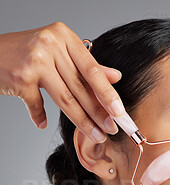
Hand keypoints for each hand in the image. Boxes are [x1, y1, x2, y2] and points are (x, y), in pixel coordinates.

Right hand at [0, 21, 124, 141]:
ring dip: (83, 121)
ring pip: (66, 99)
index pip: (92, 69)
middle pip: (81, 87)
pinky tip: (42, 124)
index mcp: (64, 36)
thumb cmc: (25, 53)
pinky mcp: (21, 77)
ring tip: (96, 135)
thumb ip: (86, 65)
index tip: (120, 112)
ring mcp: (35, 60)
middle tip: (111, 128)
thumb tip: (116, 77)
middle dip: (99, 112)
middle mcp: (51, 44)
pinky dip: (39, 116)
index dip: (108, 93)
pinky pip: (37, 104)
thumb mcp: (59, 52)